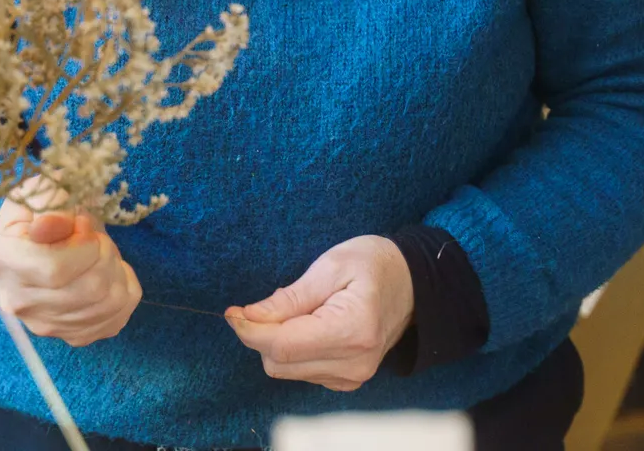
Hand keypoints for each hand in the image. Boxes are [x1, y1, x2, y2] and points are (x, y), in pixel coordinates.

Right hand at [0, 178, 140, 347]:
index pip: (55, 269)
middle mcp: (16, 300)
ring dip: (116, 270)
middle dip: (105, 254)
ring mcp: (44, 324)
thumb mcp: (43, 189)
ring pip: (106, 304)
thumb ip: (49, 201)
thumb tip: (52, 224)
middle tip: (96, 237)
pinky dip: (124, 290)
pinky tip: (109, 274)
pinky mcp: (71, 335)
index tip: (84, 224)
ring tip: (102, 253)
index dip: (84, 245)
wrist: (46, 230)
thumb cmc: (44, 207)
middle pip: (87, 289)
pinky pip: (116, 318)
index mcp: (1, 259)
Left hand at [227, 235, 414, 391]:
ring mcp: (353, 376)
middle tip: (272, 302)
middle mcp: (354, 363)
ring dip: (279, 342)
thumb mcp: (331, 266)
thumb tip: (248, 317)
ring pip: (286, 370)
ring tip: (304, 310)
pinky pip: (300, 372)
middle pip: (278, 362)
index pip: (282, 345)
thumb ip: (289, 298)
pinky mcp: (347, 381)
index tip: (232, 312)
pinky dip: (294, 351)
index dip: (249, 330)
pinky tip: (311, 326)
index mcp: (353, 331)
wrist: (411, 281)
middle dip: (263, 334)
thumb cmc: (373, 264)